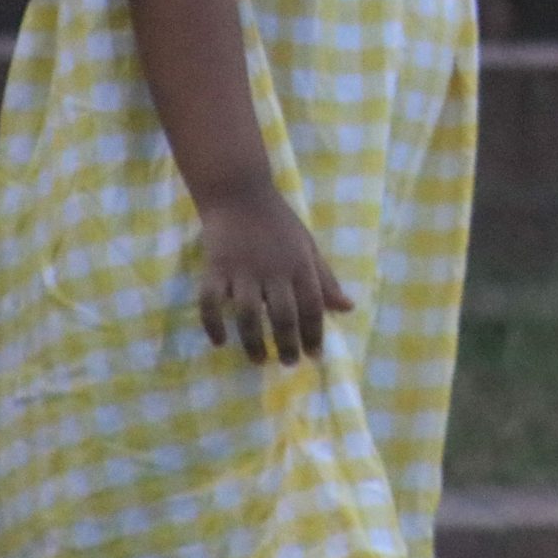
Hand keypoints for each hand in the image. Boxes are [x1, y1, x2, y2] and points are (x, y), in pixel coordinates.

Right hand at [196, 182, 353, 365]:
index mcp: (300, 264)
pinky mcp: (215, 269)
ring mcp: (242, 270)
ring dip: (253, 342)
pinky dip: (213, 324)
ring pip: (247, 315)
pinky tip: (220, 342)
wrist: (239, 193)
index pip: (312, 306)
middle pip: (282, 316)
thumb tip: (348, 308)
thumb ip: (325, 279)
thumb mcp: (308, 246)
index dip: (314, 334)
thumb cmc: (278, 222)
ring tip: (259, 360)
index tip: (314, 356)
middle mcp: (273, 270)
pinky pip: (210, 302)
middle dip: (287, 344)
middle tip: (288, 363)